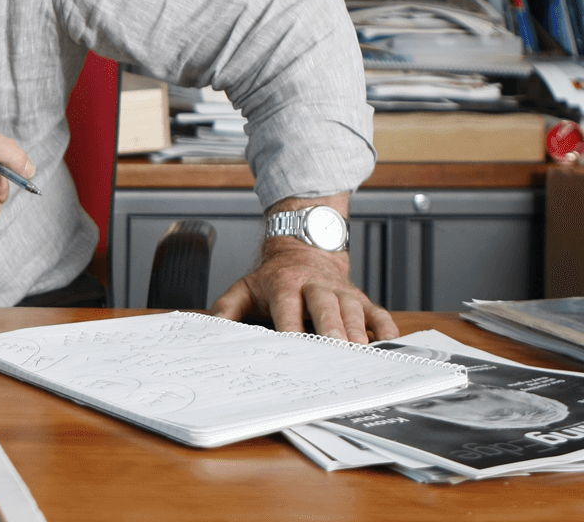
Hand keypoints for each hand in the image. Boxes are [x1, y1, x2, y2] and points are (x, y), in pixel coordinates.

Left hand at [210, 240, 397, 343]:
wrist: (303, 249)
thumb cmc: (272, 278)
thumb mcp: (244, 287)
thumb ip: (226, 309)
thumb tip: (211, 328)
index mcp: (285, 285)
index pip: (287, 306)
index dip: (290, 325)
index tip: (292, 344)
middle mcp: (316, 287)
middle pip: (325, 306)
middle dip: (331, 328)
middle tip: (337, 350)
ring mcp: (342, 293)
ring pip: (353, 311)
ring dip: (359, 331)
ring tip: (362, 353)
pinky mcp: (361, 300)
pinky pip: (378, 314)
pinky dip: (386, 330)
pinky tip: (391, 347)